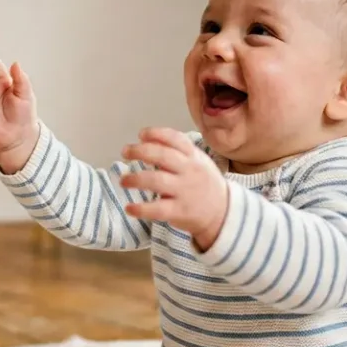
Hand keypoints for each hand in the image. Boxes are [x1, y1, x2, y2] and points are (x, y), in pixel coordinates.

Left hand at [119, 127, 228, 250]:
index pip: (175, 139)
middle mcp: (189, 171)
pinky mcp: (180, 211)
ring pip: (157, 181)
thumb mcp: (197, 161)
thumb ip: (177, 149)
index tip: (141, 134)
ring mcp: (184, 191)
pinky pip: (158, 209)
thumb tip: (147, 138)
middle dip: (140, 151)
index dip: (156, 134)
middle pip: (163, 156)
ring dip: (136, 179)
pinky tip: (129, 208)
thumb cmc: (203, 182)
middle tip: (125, 152)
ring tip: (123, 180)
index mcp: (193, 156)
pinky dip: (141, 209)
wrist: (223, 212)